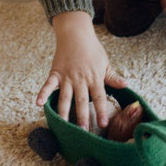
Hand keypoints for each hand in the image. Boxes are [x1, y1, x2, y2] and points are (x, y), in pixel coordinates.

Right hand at [36, 11, 126, 127]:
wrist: (76, 33)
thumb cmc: (92, 49)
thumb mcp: (105, 63)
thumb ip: (113, 77)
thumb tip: (126, 85)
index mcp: (94, 78)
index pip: (99, 98)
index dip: (101, 111)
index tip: (103, 124)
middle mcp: (80, 79)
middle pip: (82, 101)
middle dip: (82, 117)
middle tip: (83, 131)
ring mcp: (67, 77)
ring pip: (65, 97)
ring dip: (64, 112)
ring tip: (63, 125)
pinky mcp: (55, 73)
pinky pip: (48, 85)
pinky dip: (43, 93)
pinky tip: (38, 104)